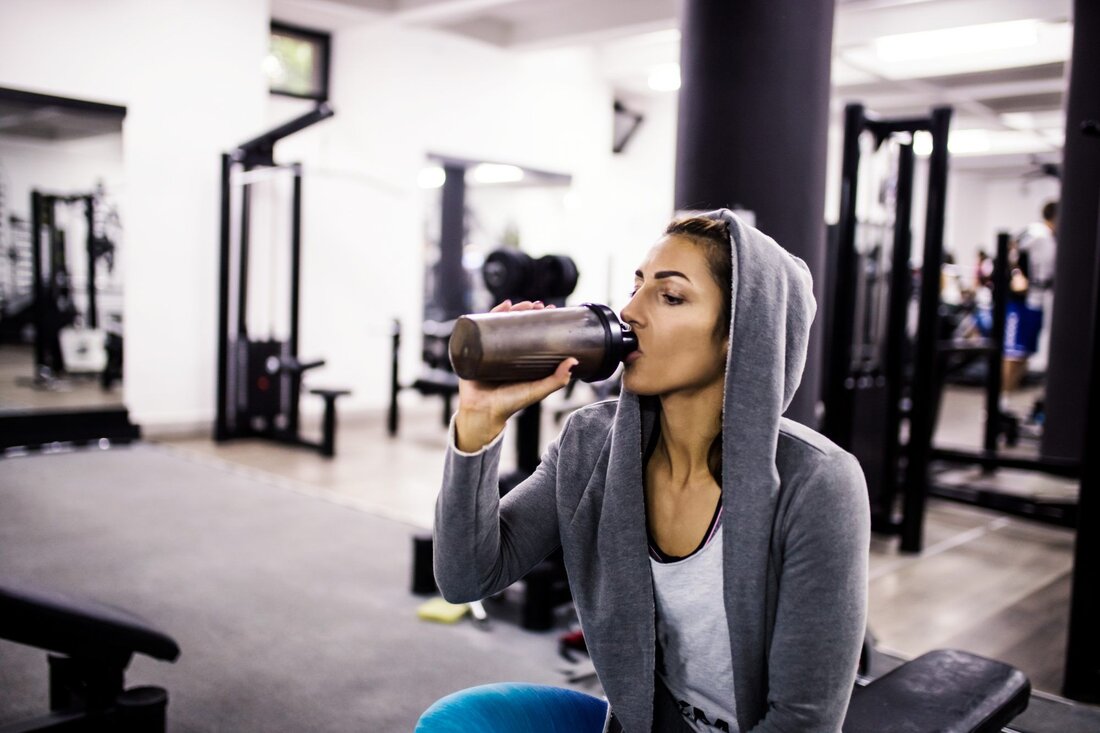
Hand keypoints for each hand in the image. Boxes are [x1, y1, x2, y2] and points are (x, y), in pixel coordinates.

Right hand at [454, 300, 577, 452]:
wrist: (483, 413)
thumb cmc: (510, 404)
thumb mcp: (537, 390)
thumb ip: (556, 380)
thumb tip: (574, 361)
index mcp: (520, 358)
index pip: (532, 332)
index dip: (541, 319)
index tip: (551, 309)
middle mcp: (505, 351)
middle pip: (516, 324)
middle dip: (527, 310)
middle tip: (538, 305)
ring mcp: (489, 349)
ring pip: (499, 323)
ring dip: (510, 309)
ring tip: (520, 303)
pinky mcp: (474, 349)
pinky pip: (480, 328)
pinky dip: (488, 314)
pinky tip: (501, 306)